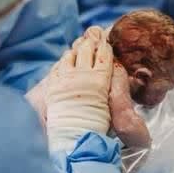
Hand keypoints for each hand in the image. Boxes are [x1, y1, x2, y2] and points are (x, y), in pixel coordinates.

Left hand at [45, 32, 113, 150]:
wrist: (72, 137)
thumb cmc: (97, 128)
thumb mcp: (113, 110)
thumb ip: (117, 92)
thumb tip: (120, 79)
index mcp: (100, 80)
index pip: (104, 56)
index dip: (105, 46)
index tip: (106, 39)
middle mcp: (82, 75)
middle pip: (87, 50)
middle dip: (91, 41)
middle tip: (94, 34)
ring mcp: (65, 78)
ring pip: (70, 55)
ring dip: (76, 49)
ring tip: (79, 44)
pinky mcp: (53, 85)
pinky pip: (58, 66)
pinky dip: (63, 61)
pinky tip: (65, 59)